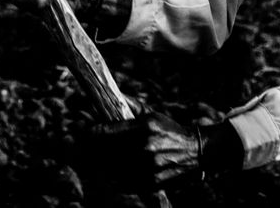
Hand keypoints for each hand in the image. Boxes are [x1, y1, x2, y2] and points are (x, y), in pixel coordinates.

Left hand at [78, 112, 200, 189]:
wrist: (196, 151)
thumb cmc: (170, 129)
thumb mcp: (151, 113)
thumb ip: (130, 105)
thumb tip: (109, 95)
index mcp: (143, 127)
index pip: (105, 132)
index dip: (89, 133)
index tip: (84, 133)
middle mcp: (144, 147)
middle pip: (104, 152)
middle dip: (92, 150)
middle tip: (83, 148)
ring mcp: (148, 167)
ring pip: (111, 169)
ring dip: (100, 165)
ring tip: (96, 161)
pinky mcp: (151, 183)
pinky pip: (122, 183)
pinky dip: (113, 179)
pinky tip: (110, 173)